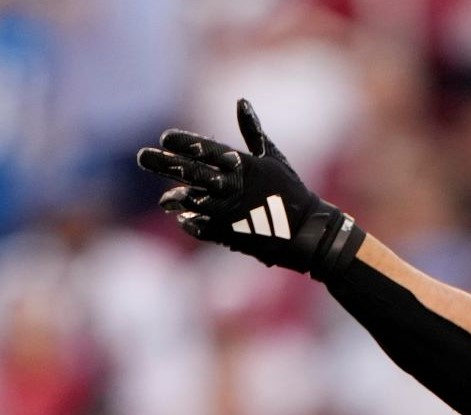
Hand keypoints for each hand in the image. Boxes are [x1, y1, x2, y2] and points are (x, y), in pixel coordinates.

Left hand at [136, 99, 359, 277]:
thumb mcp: (272, 156)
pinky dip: (190, 222)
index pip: (204, 149)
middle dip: (162, 163)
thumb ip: (253, 130)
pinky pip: (199, 226)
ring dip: (175, 198)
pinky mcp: (226, 232)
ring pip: (189, 200)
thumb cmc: (289, 190)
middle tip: (142, 156)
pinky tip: (185, 218)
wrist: (303, 230)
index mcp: (241, 164)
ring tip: (166, 199)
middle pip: (188, 172)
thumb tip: (241, 101)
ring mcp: (226, 210)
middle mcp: (230, 185)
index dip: (182, 142)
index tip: (164, 138)